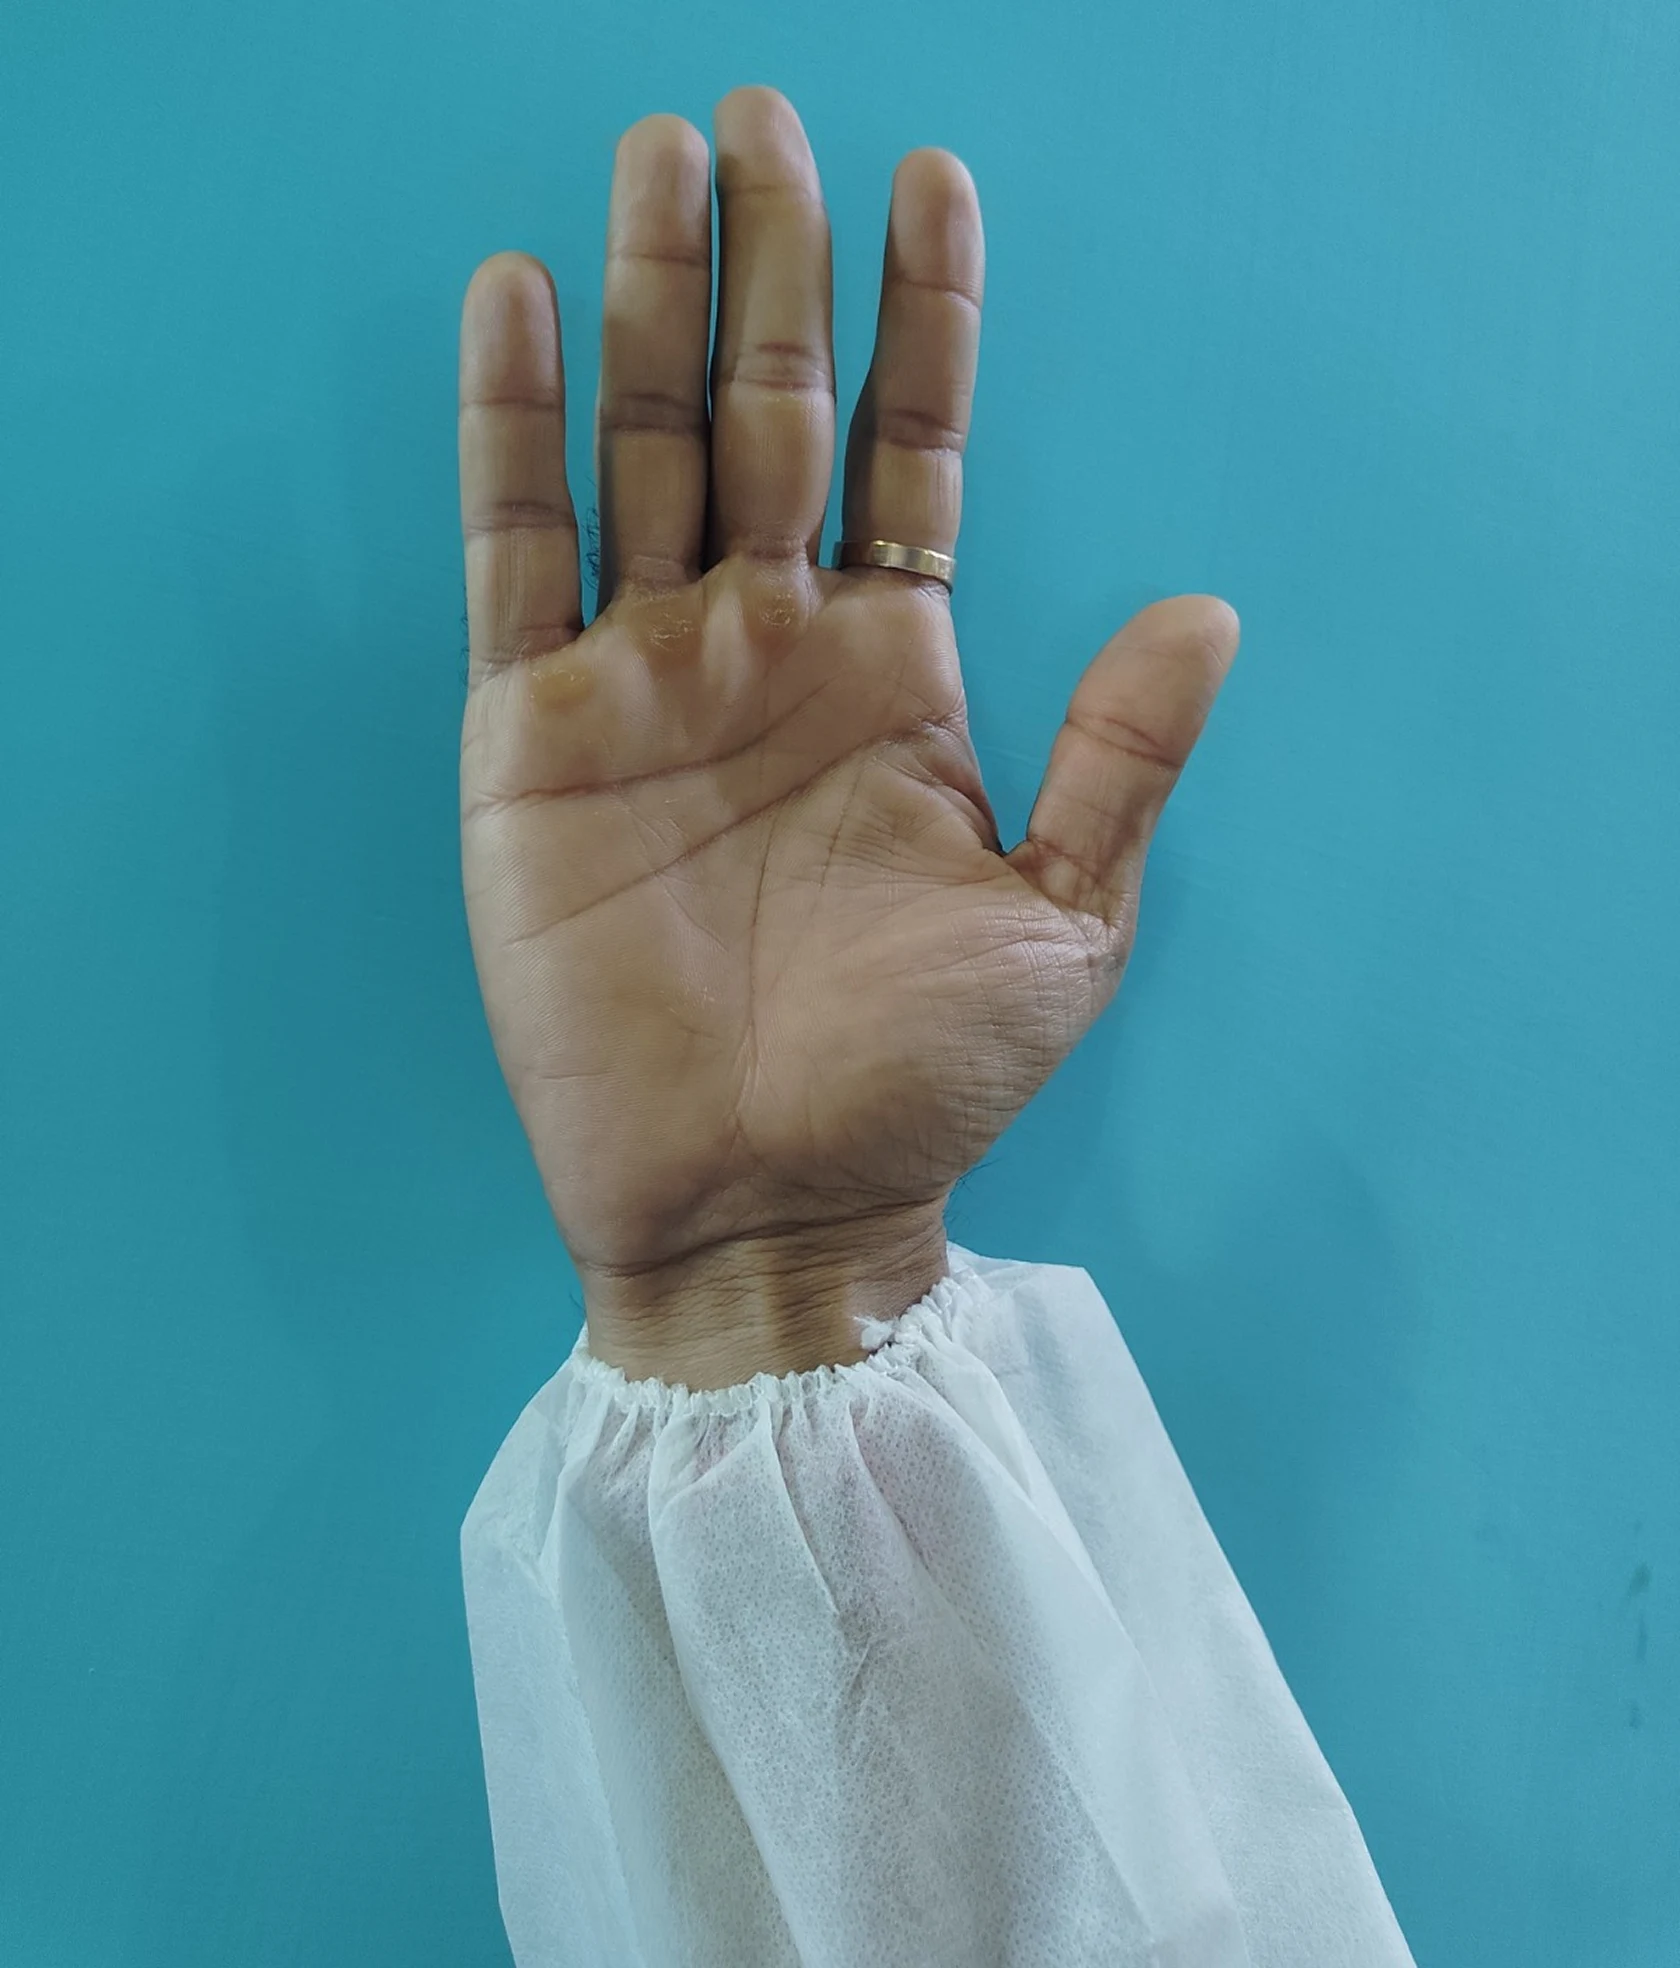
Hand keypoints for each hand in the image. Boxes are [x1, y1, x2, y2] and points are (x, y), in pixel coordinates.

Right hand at [457, 87, 1238, 1385]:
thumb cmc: (919, 1084)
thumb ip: (1119, 761)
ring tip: (659, 156)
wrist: (769, 1207)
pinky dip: (509, 429)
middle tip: (761, 113)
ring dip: (648, 302)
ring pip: (643, 448)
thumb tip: (1205, 608)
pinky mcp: (533, 737)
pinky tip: (511, 302)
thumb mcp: (1063, 921)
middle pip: (771, 410)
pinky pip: (516, 554)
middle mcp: (767, 649)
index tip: (936, 174)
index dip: (925, 318)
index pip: (913, 453)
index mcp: (894, 676)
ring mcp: (645, 680)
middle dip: (771, 262)